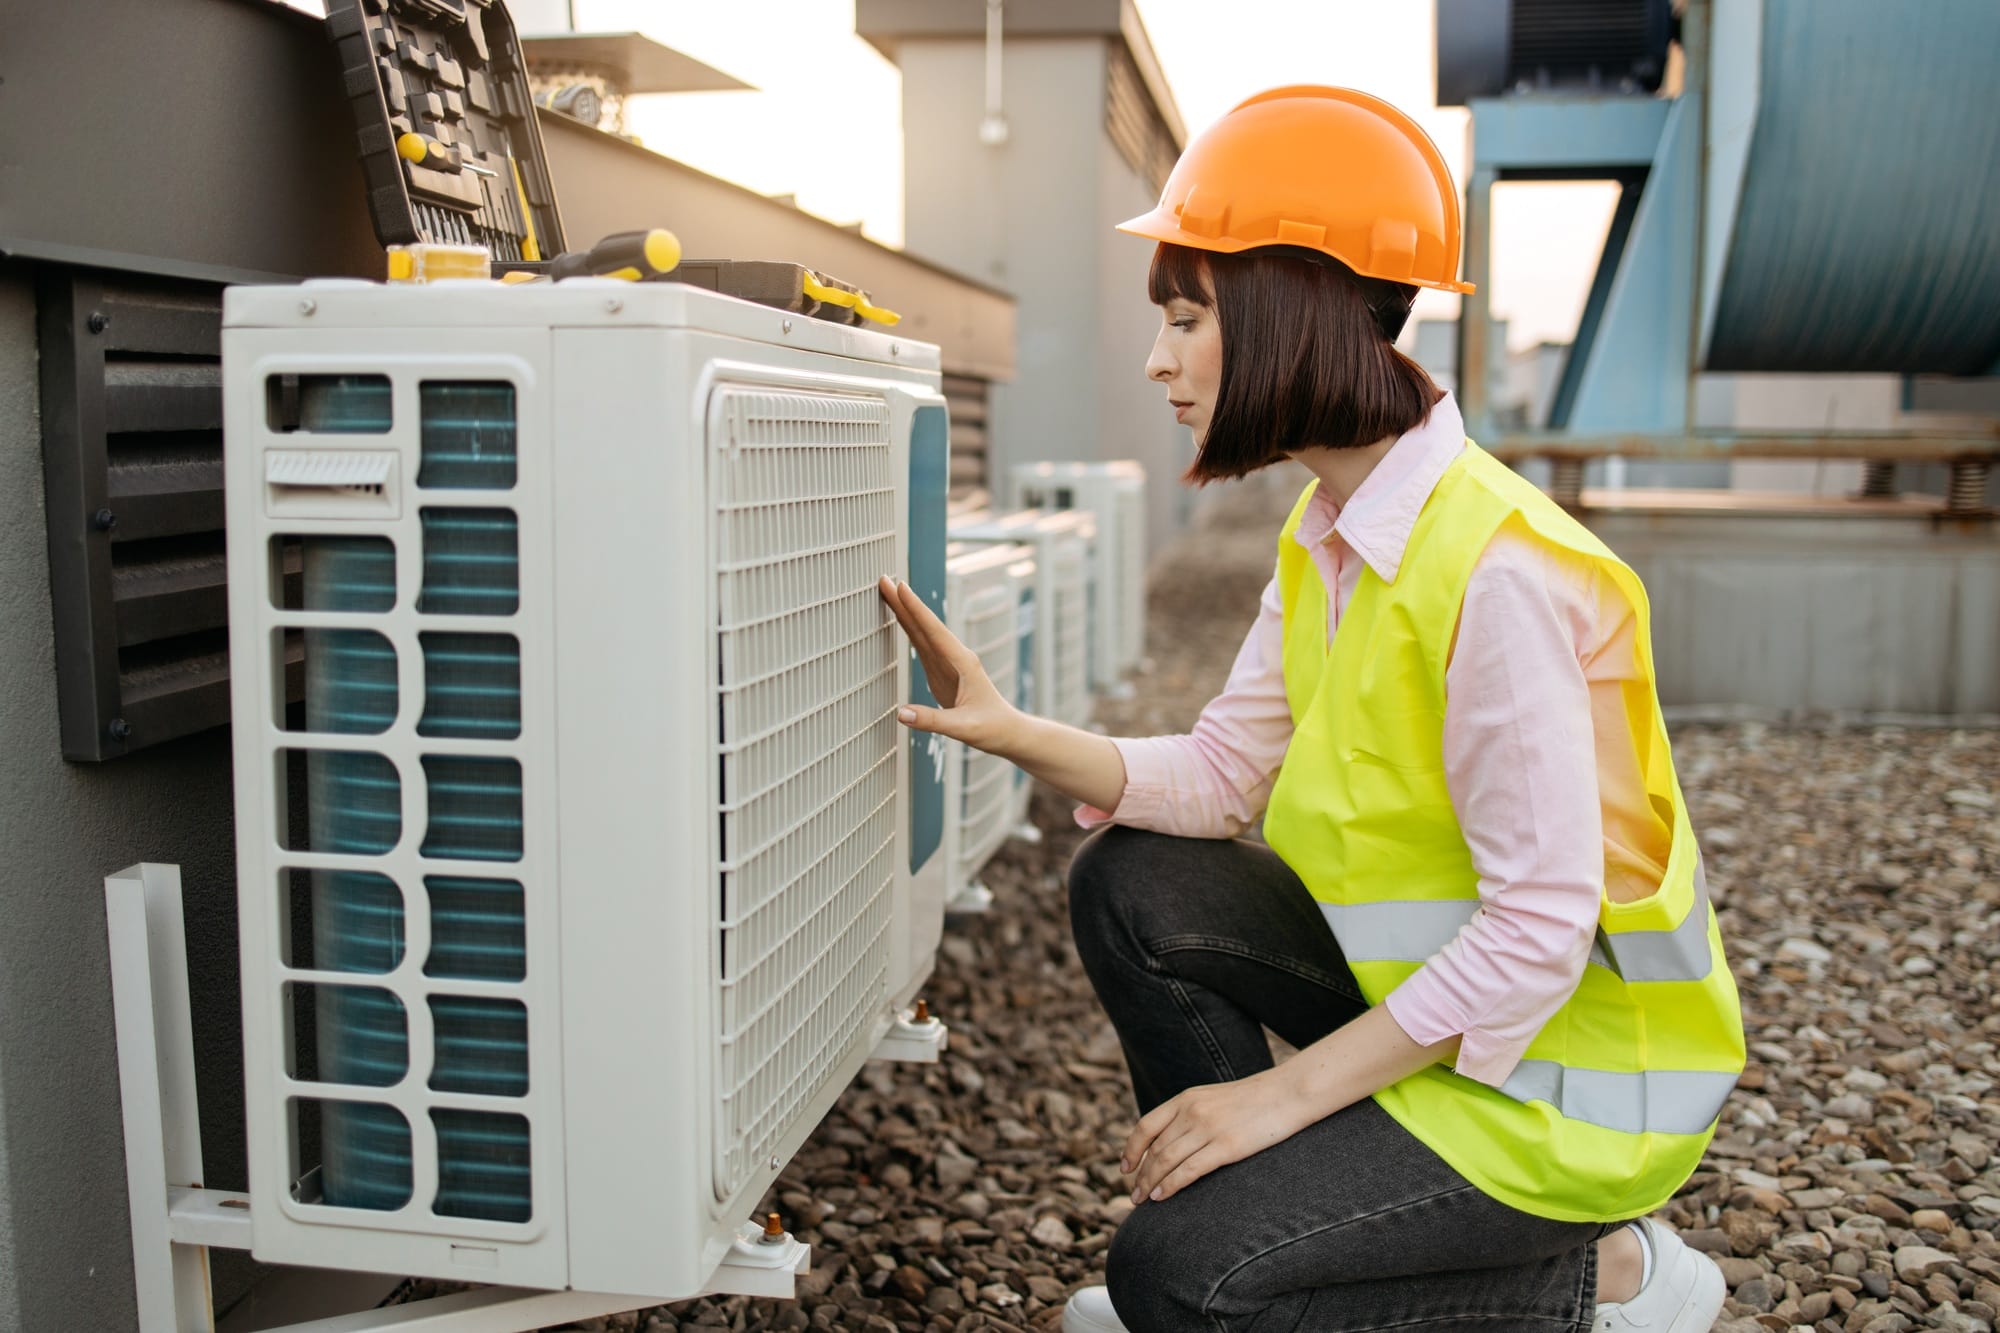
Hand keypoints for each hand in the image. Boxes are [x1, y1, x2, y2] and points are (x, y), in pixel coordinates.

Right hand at [878, 576, 1019, 752]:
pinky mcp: (941, 671)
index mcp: (963, 662)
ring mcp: (947, 662)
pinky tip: (899, 618)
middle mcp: (955, 657)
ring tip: (887, 591)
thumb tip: (902, 713)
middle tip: (884, 580)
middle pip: (924, 625)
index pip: (934, 631)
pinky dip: (908, 629)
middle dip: (904, 602)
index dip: (916, 609)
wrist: (1006, 731)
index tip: (900, 588)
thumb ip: (932, 720)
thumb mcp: (963, 728)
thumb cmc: (991, 727)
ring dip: (904, 611)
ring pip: (921, 631)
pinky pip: (921, 644)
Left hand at [1121, 1067, 1316, 1203]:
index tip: (1125, 1168)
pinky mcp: (1226, 1147)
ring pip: (1166, 1161)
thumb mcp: (1215, 1099)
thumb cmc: (1256, 1100)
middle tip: (1133, 1195)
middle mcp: (1191, 1111)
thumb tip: (1174, 1139)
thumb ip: (1193, 1114)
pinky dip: (1170, 1185)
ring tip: (1142, 1200)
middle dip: (1140, 1175)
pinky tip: (1162, 1196)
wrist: (1288, 1093)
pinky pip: (1189, 1170)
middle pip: (1154, 1148)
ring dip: (1150, 1183)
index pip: (1146, 1126)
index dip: (1131, 1149)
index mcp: (1186, 1098)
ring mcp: (1208, 1129)